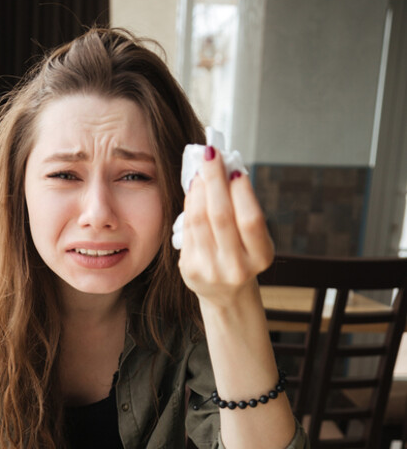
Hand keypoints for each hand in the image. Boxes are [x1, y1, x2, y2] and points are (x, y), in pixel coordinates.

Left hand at [178, 146, 273, 307]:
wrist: (226, 294)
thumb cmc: (242, 255)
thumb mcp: (253, 238)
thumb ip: (243, 208)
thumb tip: (227, 166)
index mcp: (261, 257)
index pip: (251, 219)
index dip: (242, 191)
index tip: (234, 167)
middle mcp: (237, 267)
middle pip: (221, 216)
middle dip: (215, 180)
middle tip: (211, 154)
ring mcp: (211, 271)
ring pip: (200, 220)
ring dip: (199, 189)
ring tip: (202, 171)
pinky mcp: (190, 270)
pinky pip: (187, 229)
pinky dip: (190, 205)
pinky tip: (194, 191)